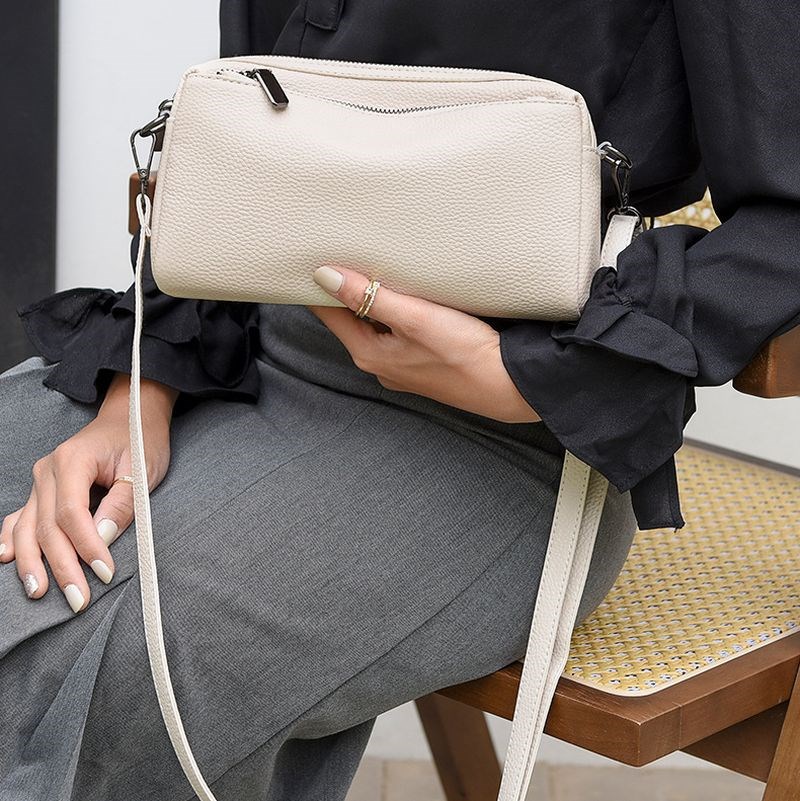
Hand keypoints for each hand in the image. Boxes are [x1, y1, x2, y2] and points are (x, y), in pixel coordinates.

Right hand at [0, 373, 177, 612]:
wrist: (130, 418)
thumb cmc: (139, 441)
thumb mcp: (141, 470)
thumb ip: (121, 505)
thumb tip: (102, 540)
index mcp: (73, 461)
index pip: (72, 514)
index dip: (86, 546)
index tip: (104, 573)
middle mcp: (48, 471)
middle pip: (47, 527)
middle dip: (62, 566)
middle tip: (78, 600)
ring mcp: (40, 481)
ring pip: (28, 528)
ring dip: (32, 563)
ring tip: (38, 593)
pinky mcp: (41, 490)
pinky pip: (20, 517)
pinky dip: (12, 539)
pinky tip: (5, 558)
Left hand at [307, 265, 540, 423]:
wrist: (509, 385)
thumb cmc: (464, 353)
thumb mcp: (414, 317)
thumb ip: (368, 296)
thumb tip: (322, 276)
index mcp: (369, 354)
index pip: (328, 314)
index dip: (318, 286)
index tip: (312, 258)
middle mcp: (380, 364)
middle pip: (350, 320)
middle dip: (345, 291)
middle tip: (342, 254)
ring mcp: (401, 368)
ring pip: (375, 327)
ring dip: (372, 302)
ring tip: (374, 270)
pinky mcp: (423, 365)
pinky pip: (396, 334)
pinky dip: (395, 314)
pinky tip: (407, 299)